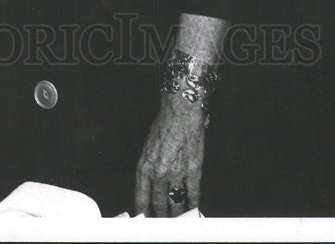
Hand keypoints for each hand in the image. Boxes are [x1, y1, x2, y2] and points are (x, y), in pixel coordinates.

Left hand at [134, 92, 204, 216]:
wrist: (181, 112)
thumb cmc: (164, 125)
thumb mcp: (148, 148)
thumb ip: (148, 169)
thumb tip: (150, 188)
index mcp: (144, 166)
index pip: (141, 199)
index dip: (144, 214)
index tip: (146, 220)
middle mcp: (158, 173)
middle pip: (158, 205)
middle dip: (161, 217)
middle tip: (163, 223)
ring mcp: (176, 174)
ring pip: (175, 204)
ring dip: (177, 214)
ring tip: (178, 220)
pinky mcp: (193, 171)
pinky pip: (193, 195)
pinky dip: (193, 205)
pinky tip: (194, 210)